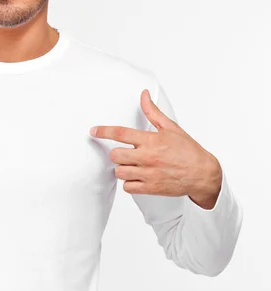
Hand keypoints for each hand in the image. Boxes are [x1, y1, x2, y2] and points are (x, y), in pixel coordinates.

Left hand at [89, 89, 221, 209]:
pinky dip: (130, 183)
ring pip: (119, 172)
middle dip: (116, 154)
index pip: (120, 133)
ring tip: (134, 166)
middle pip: (115, 155)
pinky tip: (138, 177)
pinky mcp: (150, 188)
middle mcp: (148, 157)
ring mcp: (148, 174)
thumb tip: (144, 95)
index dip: (103, 131)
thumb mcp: (171, 128)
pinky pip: (127, 187)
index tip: (94, 131)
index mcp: (151, 140)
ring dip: (123, 169)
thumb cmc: (187, 150)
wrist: (202, 174)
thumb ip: (153, 113)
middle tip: (125, 154)